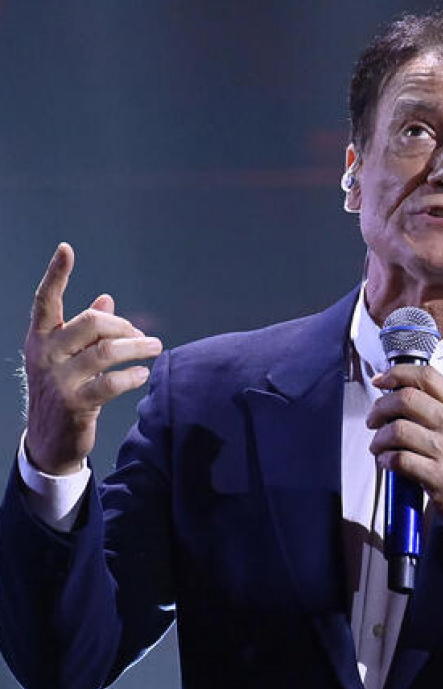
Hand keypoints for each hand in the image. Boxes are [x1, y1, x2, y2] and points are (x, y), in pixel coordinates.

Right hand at [23, 243, 162, 475]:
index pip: (45, 300)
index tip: (66, 248)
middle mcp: (45, 354)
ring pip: (105, 352)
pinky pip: (111, 383)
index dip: (56, 274)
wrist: (49, 440)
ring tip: (156, 348)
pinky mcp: (75, 404)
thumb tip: (107, 299)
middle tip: (141, 336)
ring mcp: (59, 380)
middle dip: (123, 325)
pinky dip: (132, 375)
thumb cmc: (64, 389)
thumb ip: (86, 329)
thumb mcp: (68, 357)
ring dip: (137, 347)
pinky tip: (144, 373)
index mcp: (41, 338)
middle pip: (90, 323)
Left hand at [367, 364, 442, 549]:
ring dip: (379, 438)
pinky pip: (399, 459)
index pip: (427, 376)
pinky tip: (387, 462)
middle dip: (380, 408)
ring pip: (398, 429)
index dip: (397, 374)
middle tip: (373, 419)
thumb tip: (403, 397)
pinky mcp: (439, 476)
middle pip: (406, 399)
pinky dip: (386, 459)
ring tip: (378, 445)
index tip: (381, 381)